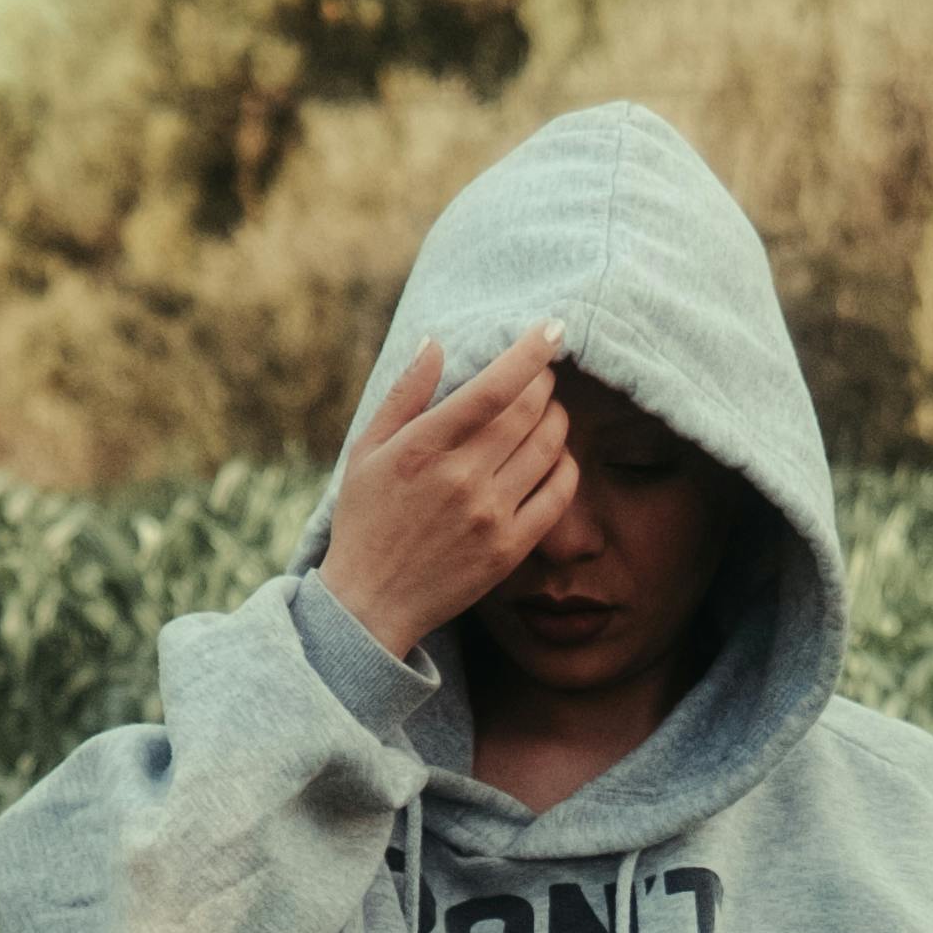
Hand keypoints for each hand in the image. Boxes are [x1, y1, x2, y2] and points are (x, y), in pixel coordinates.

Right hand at [325, 322, 574, 666]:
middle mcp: (460, 478)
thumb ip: (405, 395)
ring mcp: (489, 515)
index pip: (491, 388)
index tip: (553, 329)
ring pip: (548, 447)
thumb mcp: (366, 451)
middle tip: (542, 376)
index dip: (529, 353)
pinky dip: (566, 465)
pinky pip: (558, 493)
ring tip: (548, 413)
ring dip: (557, 419)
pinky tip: (556, 456)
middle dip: (544, 383)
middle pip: (528, 411)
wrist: (370, 603)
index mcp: (422, 448)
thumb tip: (435, 343)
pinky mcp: (510, 548)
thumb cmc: (366, 519)